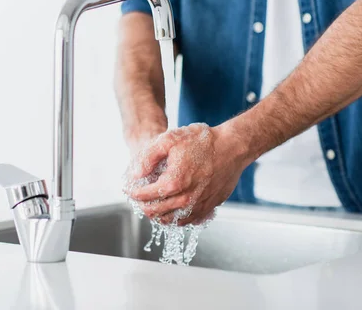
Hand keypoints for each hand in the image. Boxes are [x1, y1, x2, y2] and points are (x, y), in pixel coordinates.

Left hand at [125, 122, 251, 225]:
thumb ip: (148, 157)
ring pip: (170, 220)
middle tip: (138, 198)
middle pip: (155, 212)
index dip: (133, 192)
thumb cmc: (203, 142)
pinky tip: (170, 209)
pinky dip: (174, 218)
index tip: (129, 188)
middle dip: (142, 205)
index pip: (144, 196)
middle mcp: (186, 199)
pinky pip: (187, 221)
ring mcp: (198, 206)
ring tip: (151, 205)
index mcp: (173, 183)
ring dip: (157, 214)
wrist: (232, 147)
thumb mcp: (169, 139)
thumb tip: (136, 174)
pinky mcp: (209, 207)